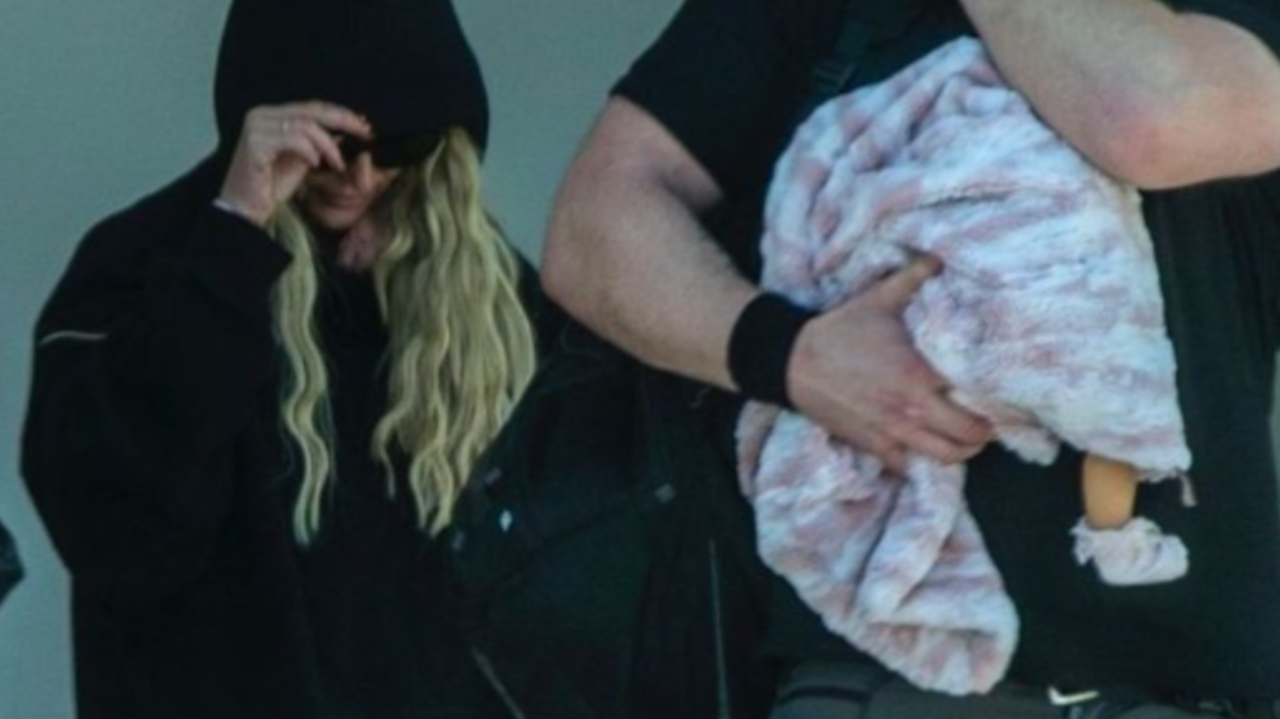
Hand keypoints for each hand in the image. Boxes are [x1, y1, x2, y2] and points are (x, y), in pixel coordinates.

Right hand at [219, 101, 371, 226]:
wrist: (245, 208)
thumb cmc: (271, 186)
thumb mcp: (303, 160)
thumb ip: (318, 143)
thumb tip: (345, 132)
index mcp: (272, 115)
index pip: (312, 107)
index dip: (341, 114)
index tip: (364, 125)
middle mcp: (262, 115)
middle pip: (312, 110)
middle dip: (344, 120)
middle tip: (365, 133)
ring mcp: (256, 126)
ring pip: (305, 125)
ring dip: (328, 145)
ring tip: (337, 163)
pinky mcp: (255, 142)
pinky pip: (292, 138)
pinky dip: (310, 150)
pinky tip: (316, 164)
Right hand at [787, 256, 992, 473]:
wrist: (793, 361)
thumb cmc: (839, 331)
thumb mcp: (878, 298)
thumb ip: (915, 278)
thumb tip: (942, 257)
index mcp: (919, 374)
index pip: (974, 397)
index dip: (994, 400)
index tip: (1002, 395)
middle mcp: (911, 409)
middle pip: (967, 436)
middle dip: (984, 431)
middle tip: (989, 420)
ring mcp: (892, 432)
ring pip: (945, 457)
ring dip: (961, 451)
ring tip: (966, 438)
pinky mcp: (872, 445)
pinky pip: (908, 467)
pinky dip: (922, 461)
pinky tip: (926, 446)